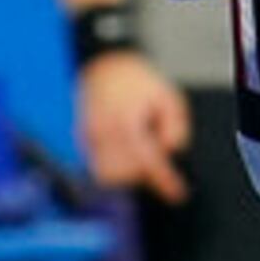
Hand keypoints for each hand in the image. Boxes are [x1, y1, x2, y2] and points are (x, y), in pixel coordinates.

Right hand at [75, 51, 192, 203]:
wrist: (104, 66)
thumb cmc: (138, 82)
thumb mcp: (168, 96)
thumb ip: (175, 124)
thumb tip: (169, 149)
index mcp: (125, 120)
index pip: (148, 160)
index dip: (165, 180)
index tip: (178, 194)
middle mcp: (103, 131)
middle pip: (129, 172)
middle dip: (145, 169)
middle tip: (152, 147)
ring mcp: (88, 137)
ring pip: (111, 175)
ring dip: (128, 171)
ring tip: (136, 147)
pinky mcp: (81, 141)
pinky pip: (99, 168)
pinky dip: (114, 167)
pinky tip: (124, 150)